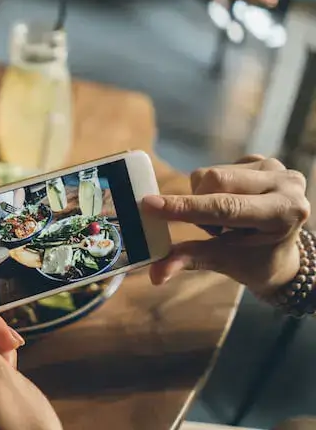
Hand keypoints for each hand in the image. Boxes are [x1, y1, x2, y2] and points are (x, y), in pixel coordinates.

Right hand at [143, 155, 309, 296]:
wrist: (282, 252)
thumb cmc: (255, 261)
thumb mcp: (225, 262)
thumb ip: (190, 260)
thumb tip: (155, 274)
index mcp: (284, 212)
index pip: (225, 207)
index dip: (186, 207)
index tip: (149, 205)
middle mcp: (285, 183)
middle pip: (214, 180)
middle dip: (198, 204)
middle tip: (210, 229)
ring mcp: (273, 167)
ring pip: (210, 173)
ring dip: (203, 199)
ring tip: (224, 220)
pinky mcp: (259, 160)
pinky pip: (215, 168)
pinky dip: (210, 191)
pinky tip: (229, 204)